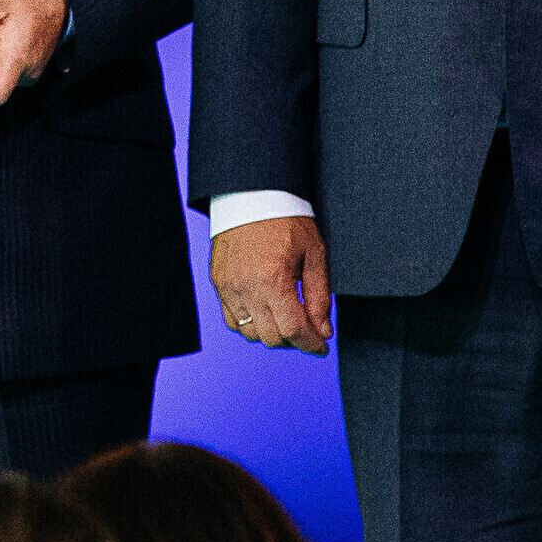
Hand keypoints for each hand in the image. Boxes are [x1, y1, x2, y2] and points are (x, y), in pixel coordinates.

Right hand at [211, 215, 331, 355]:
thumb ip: (319, 295)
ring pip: (250, 333)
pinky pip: (233, 320)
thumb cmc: (286, 220)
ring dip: (271, 333)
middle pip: (272, 337)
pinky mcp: (219, 283)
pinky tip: (265, 312)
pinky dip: (250, 324)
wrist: (252, 195)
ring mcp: (229, 288)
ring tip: (286, 319)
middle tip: (308, 330)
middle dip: (294, 340)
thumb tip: (323, 330)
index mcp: (273, 280)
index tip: (321, 347)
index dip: (311, 344)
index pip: (294, 330)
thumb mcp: (314, 253)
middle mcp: (247, 288)